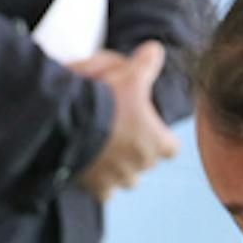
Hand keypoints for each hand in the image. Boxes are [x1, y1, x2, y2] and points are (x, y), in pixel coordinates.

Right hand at [73, 39, 177, 201]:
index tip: (149, 130)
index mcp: (157, 142)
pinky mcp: (98, 189)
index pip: (171, 148)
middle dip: (137, 153)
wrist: (71, 126)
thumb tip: (155, 50)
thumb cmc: (107, 101)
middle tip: (121, 137)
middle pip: (147, 163)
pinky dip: (98, 183)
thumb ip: (147, 63)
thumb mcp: (130, 74)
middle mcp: (142, 165)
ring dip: (119, 170)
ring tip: (104, 154)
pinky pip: (104, 192)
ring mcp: (120, 179)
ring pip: (126, 180)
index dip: (161, 139)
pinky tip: (89, 168)